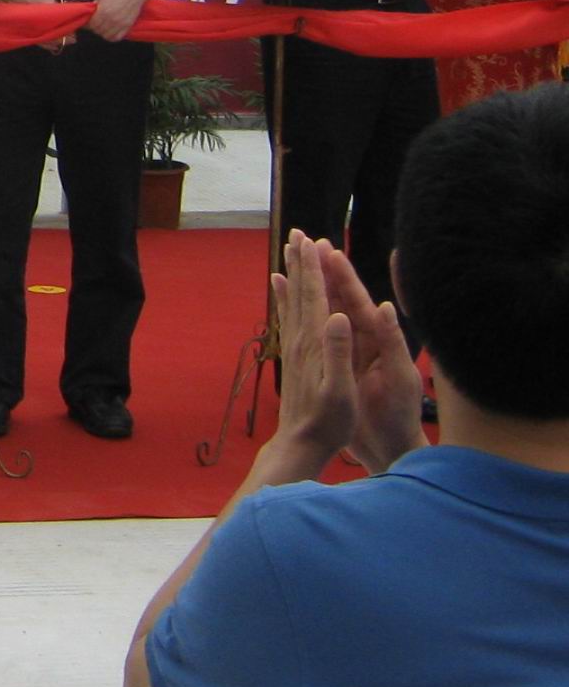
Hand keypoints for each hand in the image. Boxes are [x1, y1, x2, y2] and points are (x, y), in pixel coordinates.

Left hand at [87, 0, 149, 42]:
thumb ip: (95, 5)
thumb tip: (90, 13)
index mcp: (104, 11)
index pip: (91, 24)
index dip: (87, 24)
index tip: (87, 21)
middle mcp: (112, 19)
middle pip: (98, 31)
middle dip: (93, 28)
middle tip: (94, 24)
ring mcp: (121, 24)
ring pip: (107, 36)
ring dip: (102, 33)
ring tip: (102, 27)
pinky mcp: (128, 25)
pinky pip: (117, 37)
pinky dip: (112, 36)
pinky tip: (110, 31)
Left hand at [267, 230, 358, 475]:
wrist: (300, 443)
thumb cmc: (328, 422)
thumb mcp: (341, 391)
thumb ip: (340, 354)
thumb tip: (340, 317)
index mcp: (316, 343)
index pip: (315, 297)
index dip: (314, 268)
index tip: (311, 240)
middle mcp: (302, 339)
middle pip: (300, 292)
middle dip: (301, 262)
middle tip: (297, 233)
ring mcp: (295, 346)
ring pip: (292, 299)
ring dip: (293, 273)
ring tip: (289, 249)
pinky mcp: (293, 355)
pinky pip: (287, 316)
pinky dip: (283, 295)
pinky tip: (277, 284)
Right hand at [313, 238, 426, 473]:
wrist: (391, 448)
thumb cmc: (399, 416)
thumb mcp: (401, 379)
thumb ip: (394, 342)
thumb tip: (383, 306)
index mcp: (377, 339)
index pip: (356, 299)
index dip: (342, 274)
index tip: (326, 248)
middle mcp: (362, 339)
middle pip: (338, 297)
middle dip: (322, 269)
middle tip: (306, 239)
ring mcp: (347, 350)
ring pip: (324, 309)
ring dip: (310, 284)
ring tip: (293, 260)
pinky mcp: (335, 362)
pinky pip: (313, 329)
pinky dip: (299, 311)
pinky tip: (286, 298)